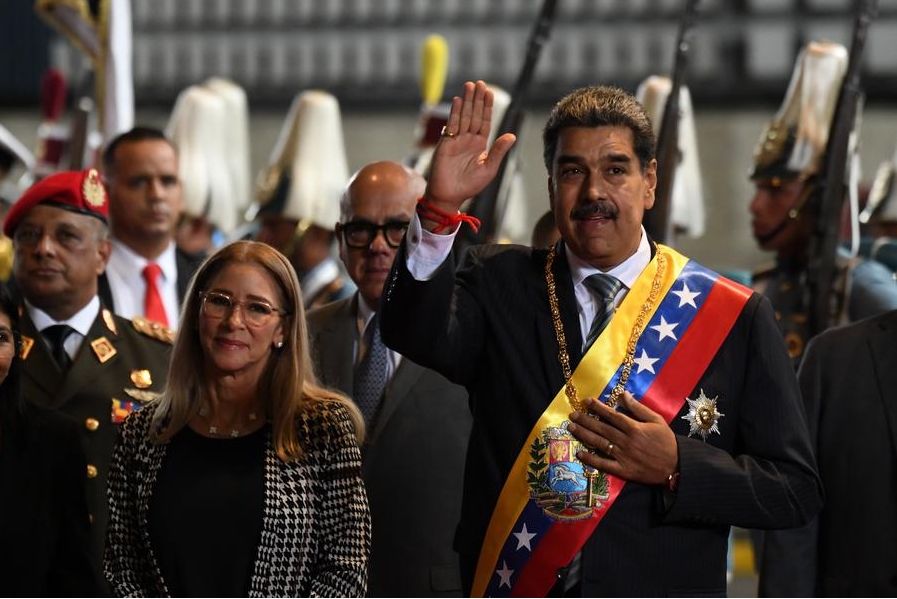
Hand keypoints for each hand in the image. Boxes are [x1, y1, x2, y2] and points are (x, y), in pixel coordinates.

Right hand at [422, 80, 516, 222]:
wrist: (449, 196)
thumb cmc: (470, 186)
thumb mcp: (489, 168)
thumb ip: (499, 151)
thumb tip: (512, 135)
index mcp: (480, 144)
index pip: (484, 121)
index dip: (487, 107)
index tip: (489, 92)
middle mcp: (468, 139)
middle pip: (474, 114)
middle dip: (477, 99)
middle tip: (479, 83)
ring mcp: (456, 140)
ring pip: (463, 116)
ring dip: (467, 101)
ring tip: (469, 86)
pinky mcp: (446, 143)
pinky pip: (451, 125)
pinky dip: (455, 113)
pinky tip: (458, 100)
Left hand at [567, 391, 678, 484]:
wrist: (676, 466)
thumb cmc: (666, 441)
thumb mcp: (657, 420)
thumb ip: (638, 408)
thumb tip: (623, 394)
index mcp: (634, 428)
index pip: (612, 415)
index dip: (598, 408)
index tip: (587, 402)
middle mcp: (626, 441)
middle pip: (601, 428)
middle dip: (585, 420)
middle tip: (572, 415)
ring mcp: (623, 456)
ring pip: (599, 443)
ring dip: (584, 435)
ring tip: (571, 428)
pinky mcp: (623, 470)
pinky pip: (604, 464)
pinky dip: (591, 459)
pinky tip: (580, 453)